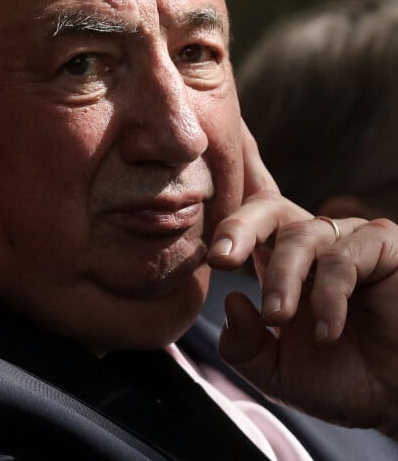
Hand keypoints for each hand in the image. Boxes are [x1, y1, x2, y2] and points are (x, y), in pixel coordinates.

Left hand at [207, 123, 397, 435]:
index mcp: (283, 263)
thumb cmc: (344, 379)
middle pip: (270, 208)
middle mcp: (314, 243)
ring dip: (283, 278)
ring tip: (278, 317)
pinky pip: (344, 258)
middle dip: (239, 227)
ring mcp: (348, 240)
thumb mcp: (278, 373)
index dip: (227, 226)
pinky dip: (328, 295)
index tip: (208, 258)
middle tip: (221, 259)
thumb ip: (245, 346)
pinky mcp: (381, 245)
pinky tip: (326, 331)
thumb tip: (231, 301)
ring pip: (302, 236)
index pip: (250, 224)